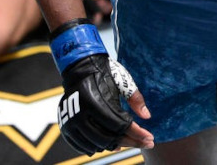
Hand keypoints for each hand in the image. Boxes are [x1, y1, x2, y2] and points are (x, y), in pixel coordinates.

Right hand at [50, 19, 152, 154]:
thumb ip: (135, 98)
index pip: (119, 125)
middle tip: (145, 143)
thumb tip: (147, 116)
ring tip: (130, 142)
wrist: (81, 68)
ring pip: (97, 145)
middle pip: (109, 138)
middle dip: (131, 142)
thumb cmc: (105, 73)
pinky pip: (83, 147)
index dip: (137, 133)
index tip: (150, 138)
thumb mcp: (122, 81)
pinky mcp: (66, 128)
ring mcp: (71, 123)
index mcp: (95, 102)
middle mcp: (81, 115)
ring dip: (116, 145)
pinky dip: (99, 148)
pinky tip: (112, 144)